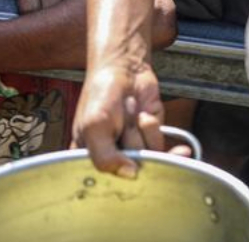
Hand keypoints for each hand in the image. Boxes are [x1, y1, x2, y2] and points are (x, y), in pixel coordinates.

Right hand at [73, 61, 169, 178]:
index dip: (113, 173)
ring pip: (147, 158)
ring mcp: (133, 148)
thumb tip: (130, 174)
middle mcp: (111, 155)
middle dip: (130, 146)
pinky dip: (157, 133)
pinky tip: (149, 119)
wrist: (125, 68)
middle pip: (128, 172)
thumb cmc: (101, 92)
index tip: (119, 159)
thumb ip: (105, 157)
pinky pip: (160, 148)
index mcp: (88, 156)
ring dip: (141, 133)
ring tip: (130, 114)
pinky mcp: (150, 139)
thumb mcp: (94, 126)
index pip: (102, 181)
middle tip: (120, 125)